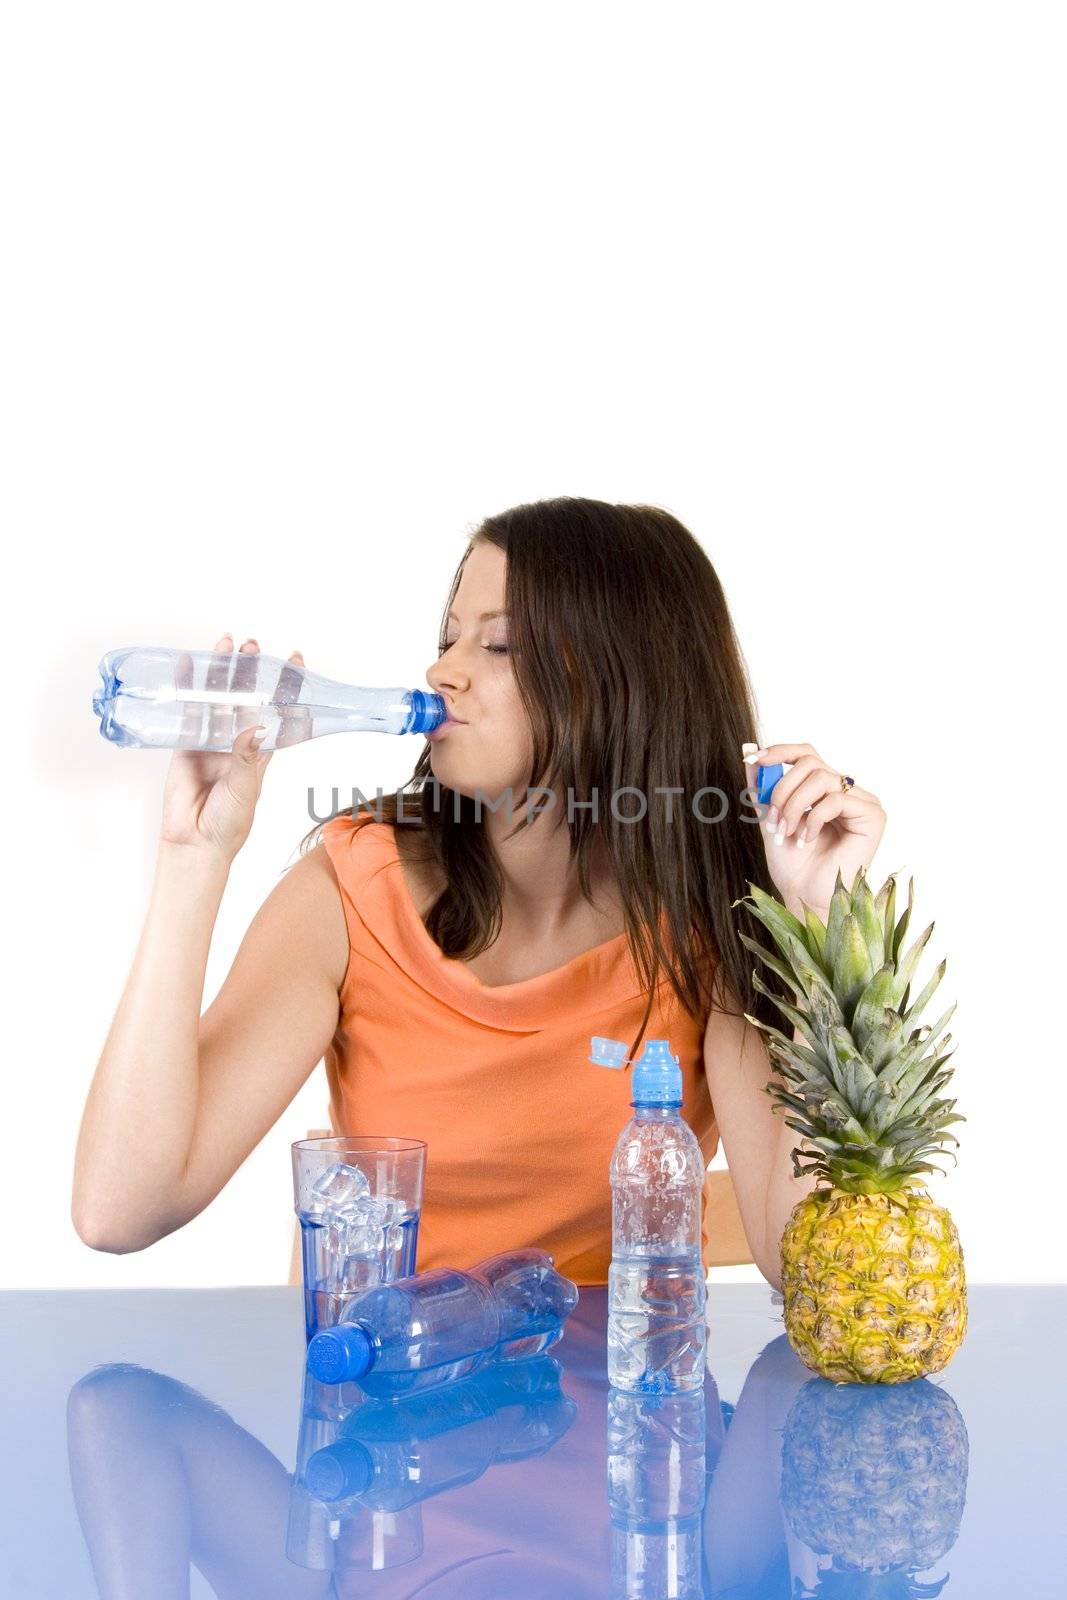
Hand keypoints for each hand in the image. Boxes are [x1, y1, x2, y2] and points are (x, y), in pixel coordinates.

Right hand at [159, 634, 305, 860]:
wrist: (196, 843)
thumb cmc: (229, 822)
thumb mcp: (245, 788)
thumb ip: (246, 758)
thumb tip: (253, 727)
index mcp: (261, 751)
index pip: (278, 710)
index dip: (286, 686)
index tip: (295, 659)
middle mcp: (238, 741)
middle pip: (245, 697)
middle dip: (249, 671)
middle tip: (252, 646)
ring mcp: (211, 740)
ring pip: (217, 698)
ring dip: (221, 672)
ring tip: (226, 644)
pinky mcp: (186, 744)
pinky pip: (188, 711)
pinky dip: (187, 688)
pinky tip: (187, 665)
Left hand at [741, 740, 885, 917]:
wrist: (804, 896)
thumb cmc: (792, 864)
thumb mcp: (770, 817)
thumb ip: (762, 786)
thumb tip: (748, 751)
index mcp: (825, 789)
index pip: (806, 754)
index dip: (780, 751)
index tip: (754, 760)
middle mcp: (846, 791)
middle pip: (811, 762)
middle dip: (783, 789)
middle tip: (773, 819)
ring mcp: (862, 802)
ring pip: (821, 777)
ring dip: (794, 805)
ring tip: (787, 832)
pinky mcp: (874, 816)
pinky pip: (835, 799)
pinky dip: (813, 818)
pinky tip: (808, 839)